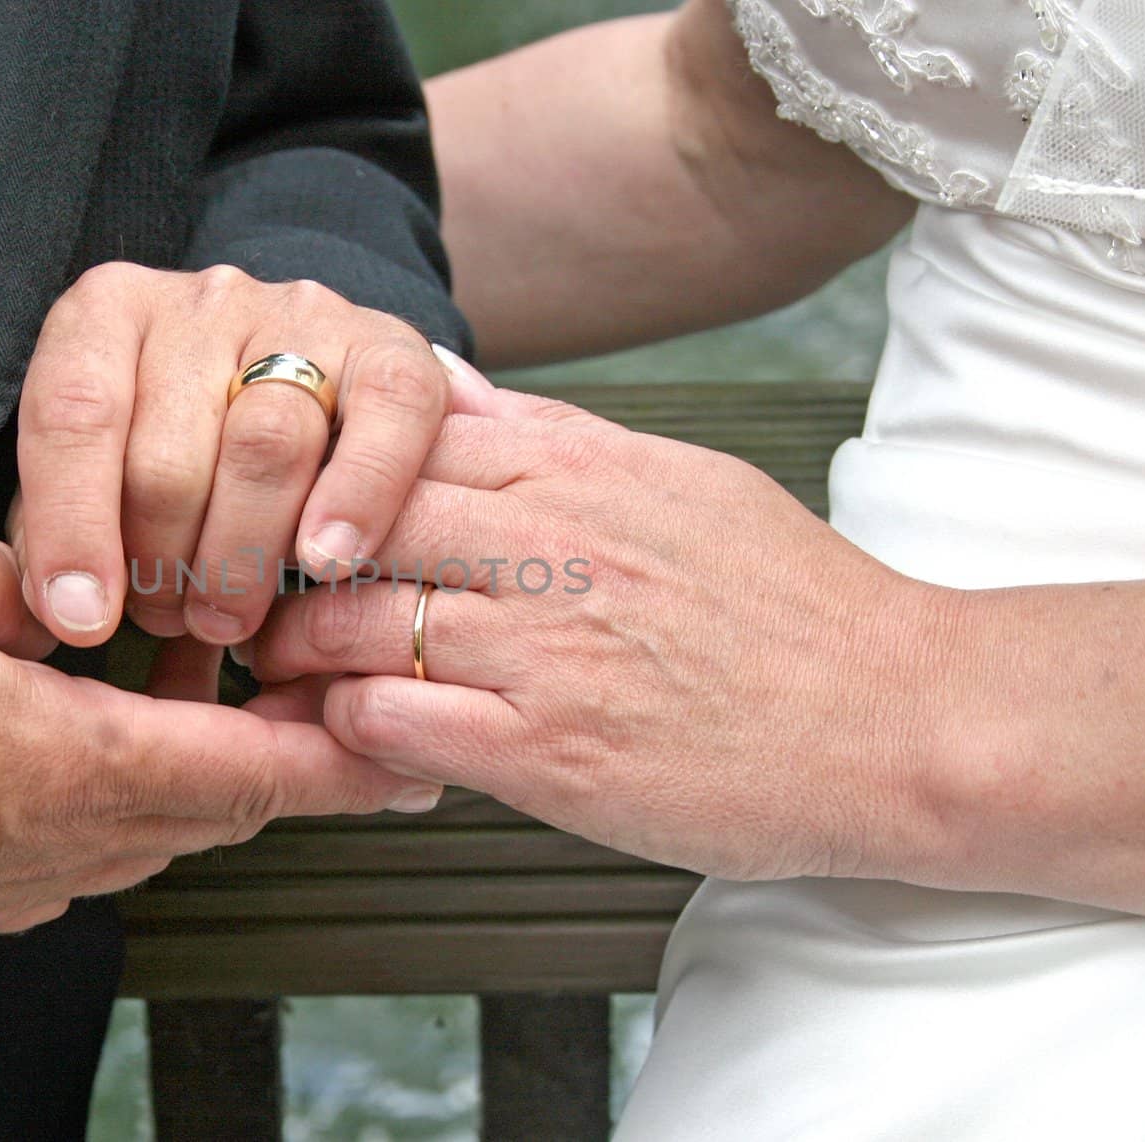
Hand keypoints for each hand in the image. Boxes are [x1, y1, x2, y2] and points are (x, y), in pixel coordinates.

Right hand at [0, 516, 438, 950]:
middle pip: (227, 810)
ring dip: (207, 766)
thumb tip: (75, 592)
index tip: (409, 751)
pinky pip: (97, 847)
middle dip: (292, 758)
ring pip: (164, 830)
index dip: (344, 759)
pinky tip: (108, 727)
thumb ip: (33, 573)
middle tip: (336, 702)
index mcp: (76, 767)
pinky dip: (136, 791)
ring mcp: (28, 881)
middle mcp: (70, 844)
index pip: (257, 771)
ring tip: (213, 686)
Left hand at [9, 262, 451, 650]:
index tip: (82, 619)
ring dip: (241, 559)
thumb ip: (70, 529)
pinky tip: (329, 562)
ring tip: (228, 619)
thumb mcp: (102, 474)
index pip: (74, 412)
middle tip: (165, 621)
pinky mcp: (391, 347)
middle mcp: (203, 301)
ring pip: (267, 447)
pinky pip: (387, 419)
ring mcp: (303, 317)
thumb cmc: (179, 455)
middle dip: (161, 566)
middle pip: (170, 452)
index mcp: (110, 313)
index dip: (73, 525)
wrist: (307, 387)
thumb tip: (66, 615)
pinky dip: (357, 498)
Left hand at [239, 363, 953, 883]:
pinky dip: (349, 729)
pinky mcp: (548, 753)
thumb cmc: (791, 606)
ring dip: (296, 652)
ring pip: (354, 626)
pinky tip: (350, 733)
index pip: (394, 443)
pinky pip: (396, 724)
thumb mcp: (679, 478)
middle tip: (246, 591)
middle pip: (352, 526)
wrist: (898, 718)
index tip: (284, 508)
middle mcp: (550, 548)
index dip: (317, 475)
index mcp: (578, 471)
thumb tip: (449, 388)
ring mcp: (544, 650)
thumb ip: (551, 436)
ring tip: (276, 670)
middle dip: (279, 561)